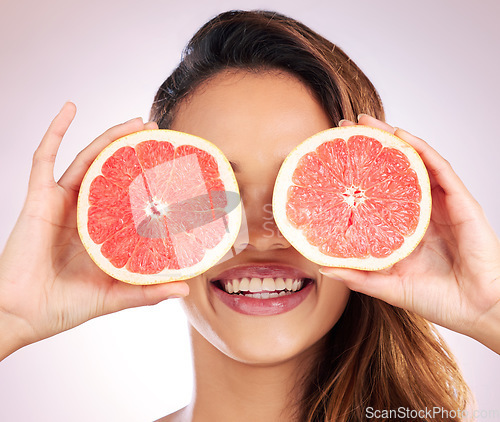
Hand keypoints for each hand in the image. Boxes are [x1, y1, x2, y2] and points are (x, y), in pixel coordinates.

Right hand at [0, 103, 188, 360]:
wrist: (23, 314)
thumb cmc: (65, 306)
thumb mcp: (115, 295)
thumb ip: (147, 292)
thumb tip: (186, 287)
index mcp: (102, 230)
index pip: (129, 195)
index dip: (147, 178)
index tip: (171, 167)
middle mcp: (84, 211)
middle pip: (111, 170)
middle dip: (133, 149)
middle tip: (157, 134)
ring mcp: (61, 202)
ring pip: (87, 158)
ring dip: (109, 136)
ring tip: (135, 122)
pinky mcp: (38, 198)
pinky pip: (44, 157)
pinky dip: (55, 131)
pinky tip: (70, 109)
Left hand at [321, 114, 499, 352]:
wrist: (477, 311)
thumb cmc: (438, 299)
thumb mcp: (388, 286)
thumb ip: (358, 275)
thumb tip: (321, 266)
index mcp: (404, 226)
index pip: (377, 189)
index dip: (356, 171)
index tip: (330, 157)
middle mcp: (421, 210)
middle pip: (394, 168)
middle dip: (370, 144)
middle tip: (344, 127)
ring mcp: (442, 204)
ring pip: (416, 161)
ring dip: (392, 138)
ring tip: (366, 122)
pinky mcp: (461, 202)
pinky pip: (440, 169)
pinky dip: (422, 150)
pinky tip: (402, 137)